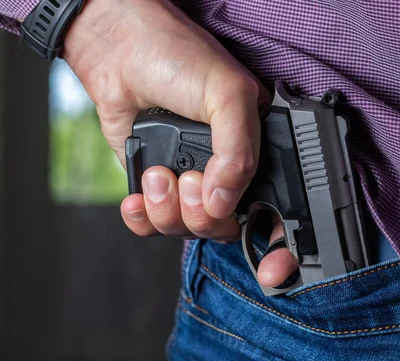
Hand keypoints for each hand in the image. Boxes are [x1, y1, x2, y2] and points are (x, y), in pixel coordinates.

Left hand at [62, 0, 297, 286]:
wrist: (120, 51)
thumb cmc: (178, 58)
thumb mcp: (227, 95)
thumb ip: (239, 150)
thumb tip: (224, 201)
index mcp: (259, 152)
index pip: (279, 212)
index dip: (280, 247)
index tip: (270, 269)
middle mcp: (227, 172)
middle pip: (226, 228)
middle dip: (204, 215)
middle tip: (191, 181)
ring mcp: (190, 181)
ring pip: (188, 229)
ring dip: (169, 210)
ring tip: (159, 173)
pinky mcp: (155, 186)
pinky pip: (153, 224)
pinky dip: (143, 218)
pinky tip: (139, 195)